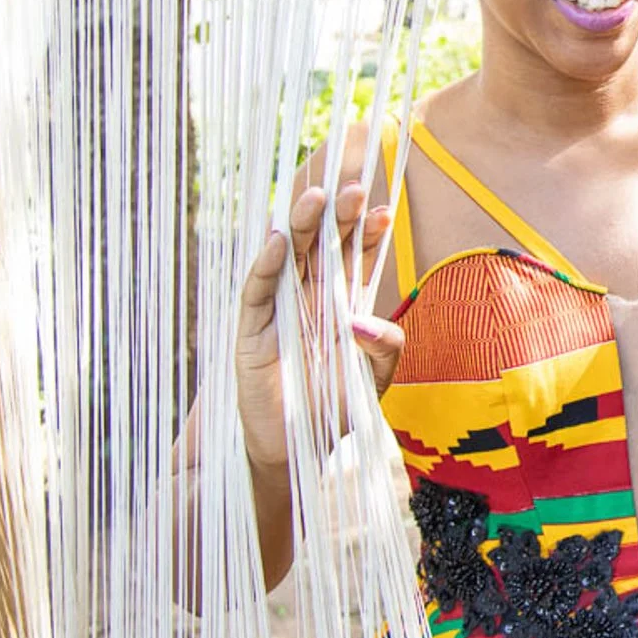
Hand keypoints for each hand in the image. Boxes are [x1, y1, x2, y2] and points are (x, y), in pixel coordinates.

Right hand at [235, 176, 401, 481]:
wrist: (301, 449)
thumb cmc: (340, 408)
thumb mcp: (376, 377)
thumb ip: (385, 347)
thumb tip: (361, 321)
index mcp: (345, 300)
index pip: (357, 254)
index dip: (367, 230)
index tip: (385, 208)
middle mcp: (312, 297)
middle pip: (325, 243)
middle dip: (339, 214)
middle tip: (355, 188)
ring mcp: (281, 309)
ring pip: (291, 255)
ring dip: (303, 224)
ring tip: (320, 195)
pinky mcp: (252, 330)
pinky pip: (258, 290)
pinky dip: (267, 264)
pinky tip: (280, 239)